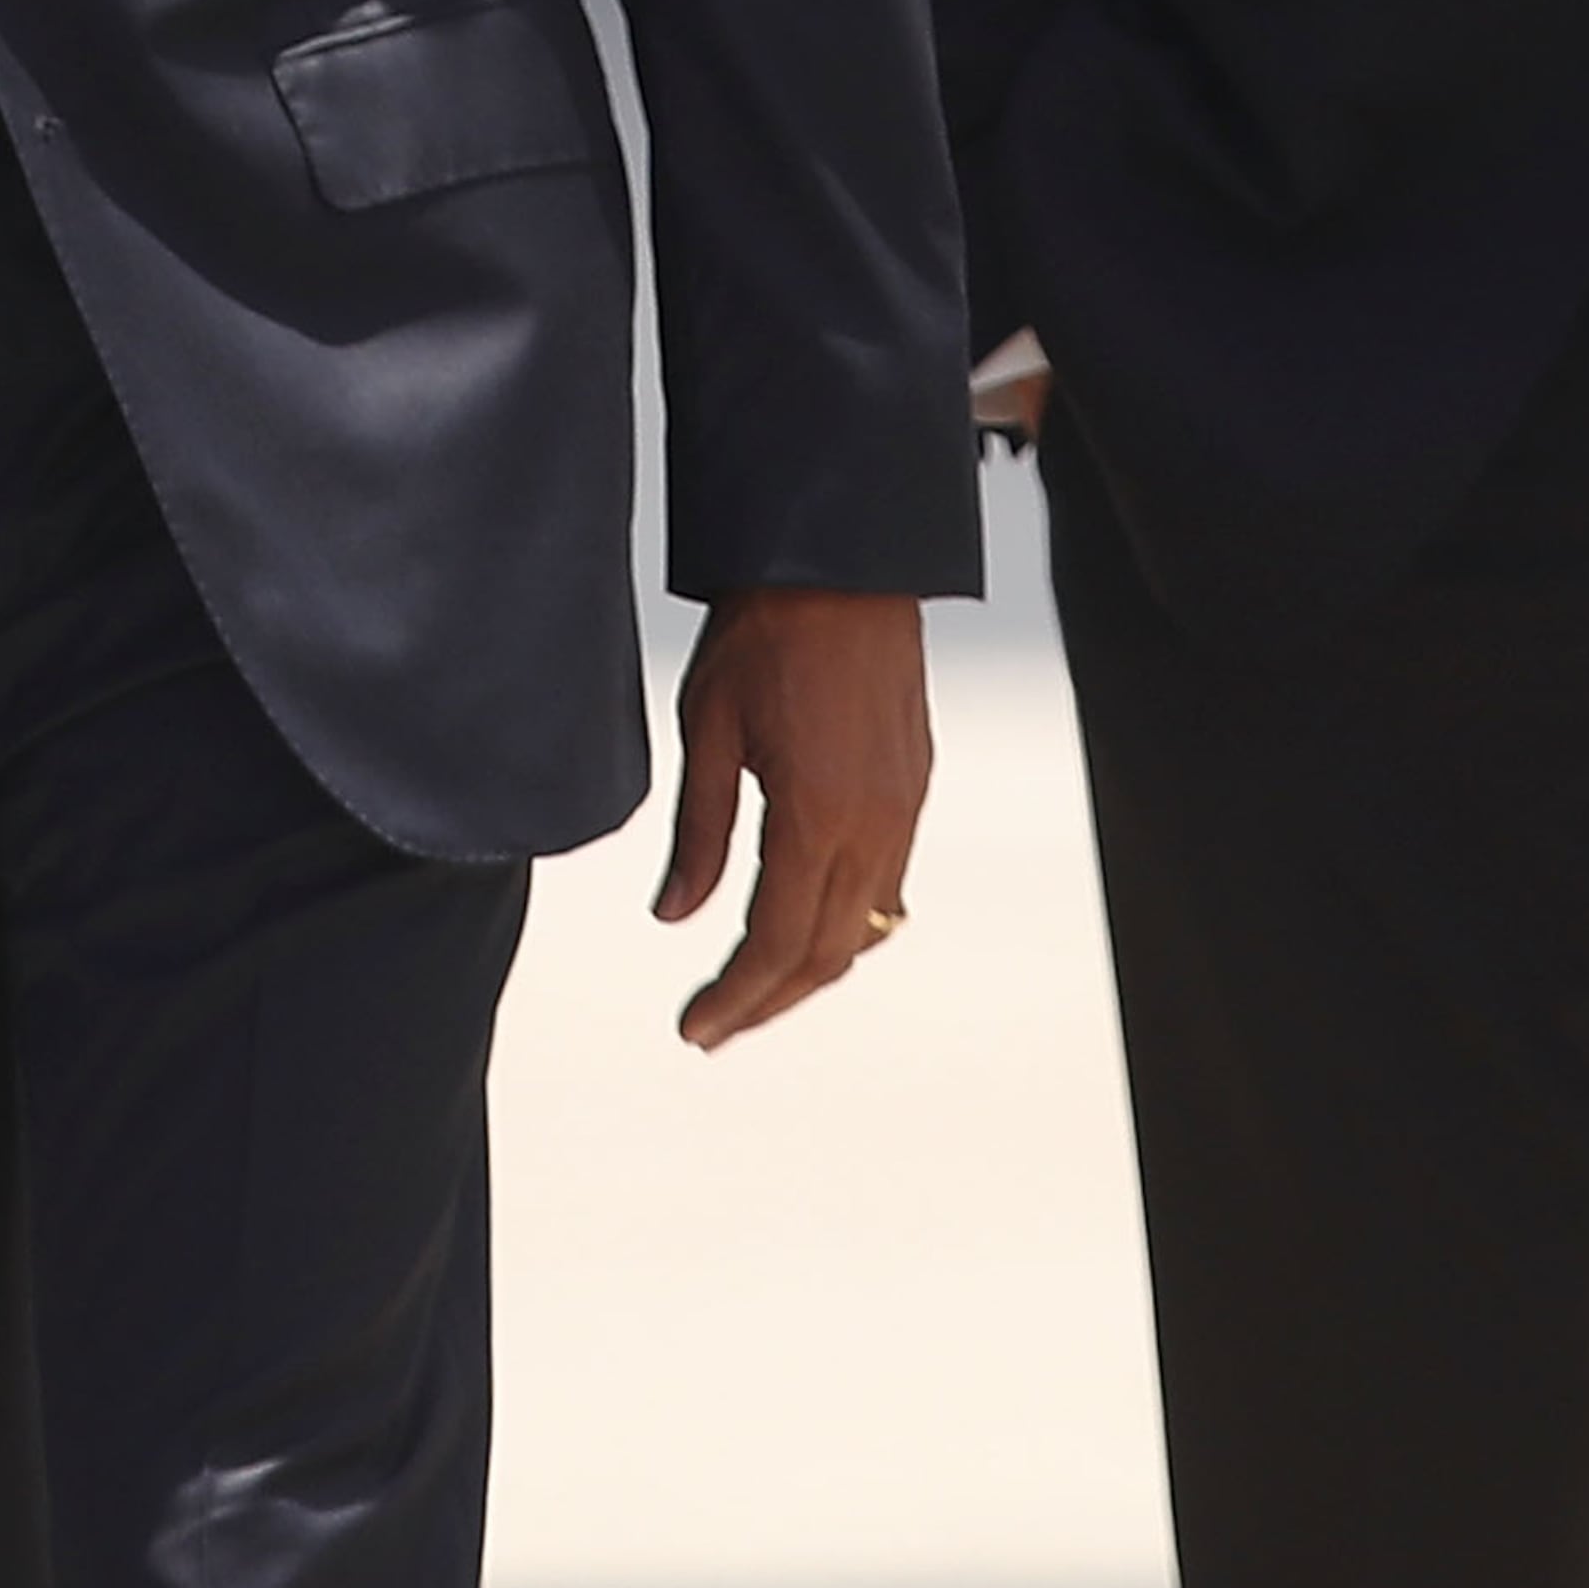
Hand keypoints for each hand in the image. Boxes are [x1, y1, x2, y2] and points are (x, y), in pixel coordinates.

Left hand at [655, 587, 929, 1049]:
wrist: (844, 558)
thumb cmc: (768, 628)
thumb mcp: (707, 730)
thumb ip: (698, 833)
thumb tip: (674, 914)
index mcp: (817, 815)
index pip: (775, 943)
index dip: (734, 999)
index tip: (694, 1029)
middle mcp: (875, 823)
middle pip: (827, 953)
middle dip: (769, 1003)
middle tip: (715, 1029)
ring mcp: (904, 806)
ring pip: (865, 925)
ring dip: (810, 969)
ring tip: (755, 990)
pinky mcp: (914, 784)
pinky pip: (887, 883)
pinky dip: (845, 922)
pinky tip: (807, 921)